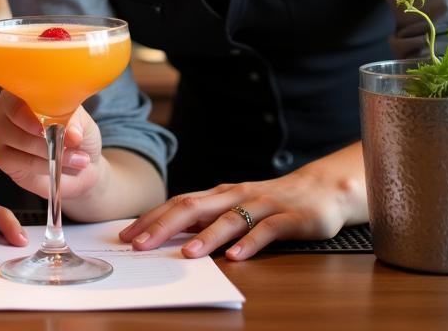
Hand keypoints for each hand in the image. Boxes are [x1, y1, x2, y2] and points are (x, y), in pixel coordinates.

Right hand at [0, 90, 104, 200]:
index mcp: (22, 91)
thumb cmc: (76, 135)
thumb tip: (72, 135)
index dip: (28, 107)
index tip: (44, 124)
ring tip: (75, 158)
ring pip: (19, 139)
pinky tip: (57, 167)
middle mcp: (6, 109)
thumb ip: (76, 123)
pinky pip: (19, 161)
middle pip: (13, 114)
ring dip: (49, 151)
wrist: (81, 167)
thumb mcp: (81, 122)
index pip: (16, 91)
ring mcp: (1, 134)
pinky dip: (42, 165)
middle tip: (68, 143)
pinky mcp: (3, 158)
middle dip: (43, 133)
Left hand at [119, 144, 367, 260]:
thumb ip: (207, 219)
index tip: (125, 236)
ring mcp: (262, 205)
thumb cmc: (271, 203)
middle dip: (163, 227)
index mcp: (218, 195)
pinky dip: (249, 243)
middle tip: (139, 246)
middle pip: (193, 208)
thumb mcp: (235, 208)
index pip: (176, 204)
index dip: (150, 219)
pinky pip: (267, 231)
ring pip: (228, 219)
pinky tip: (236, 257)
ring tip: (186, 254)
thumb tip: (168, 236)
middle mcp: (234, 195)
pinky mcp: (289, 218)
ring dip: (206, 237)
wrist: (321, 189)